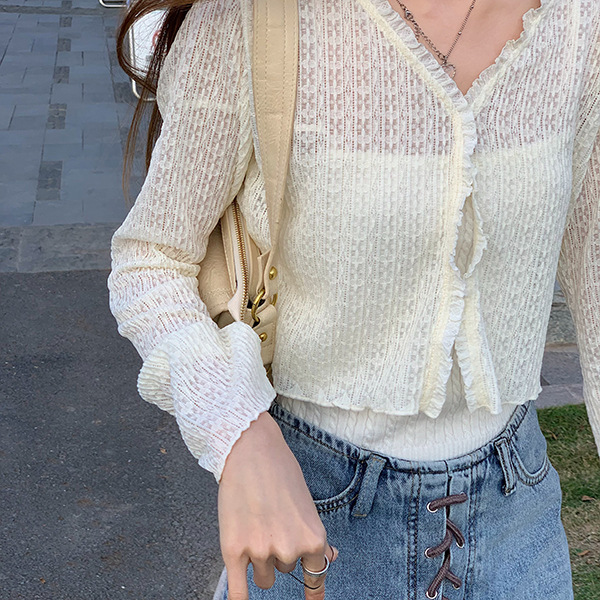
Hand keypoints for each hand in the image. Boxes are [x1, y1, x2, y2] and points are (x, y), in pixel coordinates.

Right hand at [218, 410, 338, 599]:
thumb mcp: (306, 502)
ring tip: (254, 526)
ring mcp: (260, 551)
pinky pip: (238, 592)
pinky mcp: (233, 550)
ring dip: (260, 562)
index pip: (316, 575)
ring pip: (264, 578)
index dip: (314, 591)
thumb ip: (315, 534)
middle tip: (271, 519)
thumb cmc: (279, 470)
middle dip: (279, 551)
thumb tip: (330, 558)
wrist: (249, 448)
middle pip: (286, 570)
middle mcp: (289, 549)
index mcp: (313, 537)